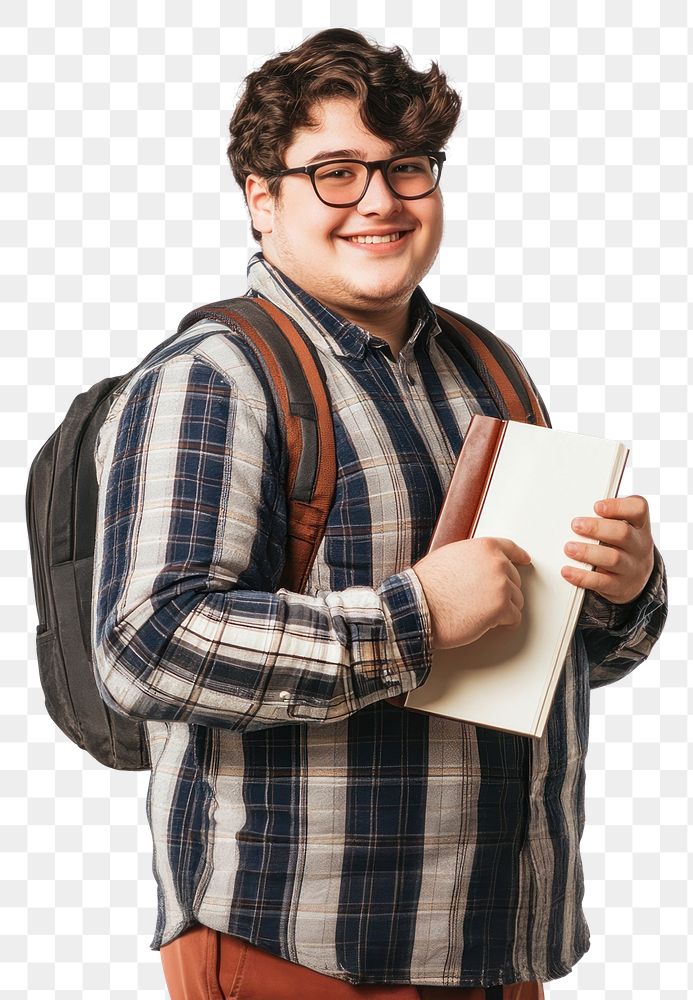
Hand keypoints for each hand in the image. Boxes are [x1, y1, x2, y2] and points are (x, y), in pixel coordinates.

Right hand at [412, 536, 532, 649]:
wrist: (419, 606)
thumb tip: (479, 566)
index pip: (510, 548)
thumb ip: (472, 558)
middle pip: (514, 578)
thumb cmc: (426, 585)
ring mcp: (501, 586)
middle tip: (484, 600)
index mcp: (484, 548)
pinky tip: (489, 622)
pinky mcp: (501, 608)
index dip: (518, 555)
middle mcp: (497, 564)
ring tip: (482, 612)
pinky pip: (514, 617)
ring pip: (517, 599)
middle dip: (502, 590)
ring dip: (503, 607)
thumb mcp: (449, 556)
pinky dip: (504, 622)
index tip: (525, 560)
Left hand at [561, 495, 654, 604]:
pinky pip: (601, 582)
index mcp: (640, 525)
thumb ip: (605, 519)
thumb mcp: (622, 529)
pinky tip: (567, 571)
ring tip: (569, 548)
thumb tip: (574, 514)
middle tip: (575, 525)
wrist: (634, 579)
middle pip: (623, 533)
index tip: (596, 506)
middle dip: (597, 528)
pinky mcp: (620, 586)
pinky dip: (582, 577)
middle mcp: (640, 545)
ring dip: (587, 552)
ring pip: (613, 558)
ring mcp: (632, 567)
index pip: (639, 509)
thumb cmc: (620, 546)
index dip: (618, 506)